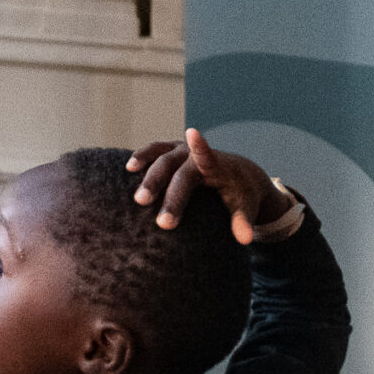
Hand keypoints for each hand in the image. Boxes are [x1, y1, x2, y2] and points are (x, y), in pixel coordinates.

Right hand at [126, 127, 293, 243]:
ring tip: (136, 192)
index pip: (207, 155)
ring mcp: (180, 150)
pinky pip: (153, 151)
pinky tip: (128, 168)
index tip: (192, 133)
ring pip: (160, 157)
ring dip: (147, 172)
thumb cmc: (240, 194)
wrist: (238, 174)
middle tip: (156, 217)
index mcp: (216, 165)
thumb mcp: (245, 207)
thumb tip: (245, 240)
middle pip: (177, 170)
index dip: (199, 145)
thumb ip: (243, 222)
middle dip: (166, 193)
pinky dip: (141, 157)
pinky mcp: (170, 151)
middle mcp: (195, 155)